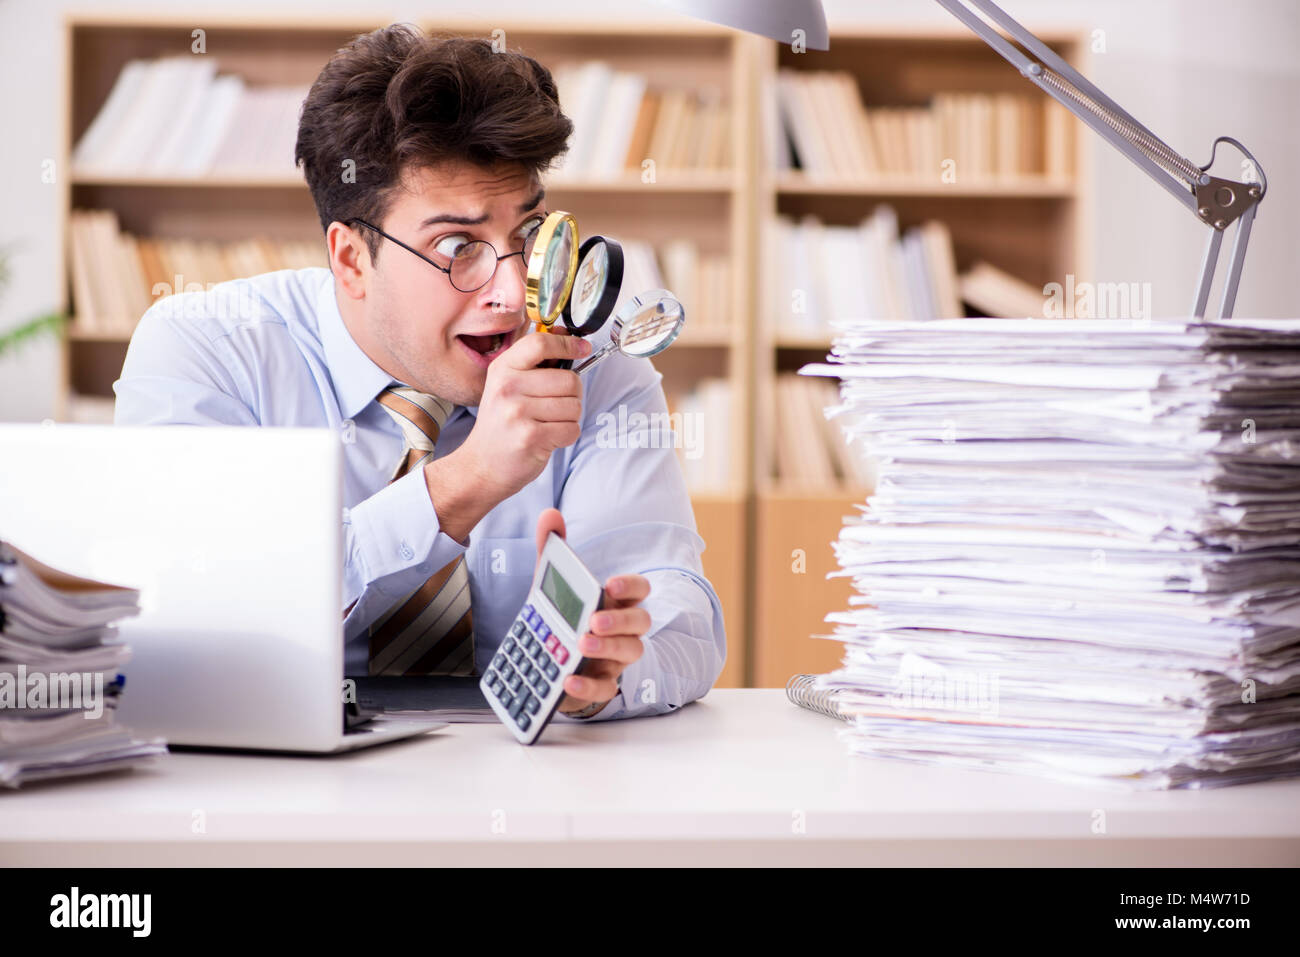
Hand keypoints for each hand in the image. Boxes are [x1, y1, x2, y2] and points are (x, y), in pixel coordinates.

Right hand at [425, 331, 590, 542]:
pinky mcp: (531, 437)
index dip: (567, 344)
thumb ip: (535, 361)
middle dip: (572, 394)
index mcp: (502, 369)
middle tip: (555, 406)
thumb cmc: (501, 424)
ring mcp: (518, 412)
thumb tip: (565, 335)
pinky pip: (572, 429)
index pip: (540, 344)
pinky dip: (567, 435)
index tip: (583, 348)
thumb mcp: (508, 385)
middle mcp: (508, 387)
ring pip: (574, 406)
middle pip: (569, 380)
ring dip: (569, 418)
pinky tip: (548, 438)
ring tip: (547, 423)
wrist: (482, 465)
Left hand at [534, 508, 648, 717]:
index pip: (638, 590)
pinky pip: (605, 689)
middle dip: (620, 619)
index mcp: (614, 602)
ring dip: (609, 647)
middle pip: (641, 621)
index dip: (630, 586)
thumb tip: (549, 515)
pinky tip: (569, 680)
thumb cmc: (562, 619)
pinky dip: (589, 687)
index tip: (610, 585)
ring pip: (632, 652)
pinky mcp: (599, 685)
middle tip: (593, 619)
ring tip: (581, 644)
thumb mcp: (550, 585)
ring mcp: (614, 659)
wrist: (548, 664)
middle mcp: (622, 630)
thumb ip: (551, 551)